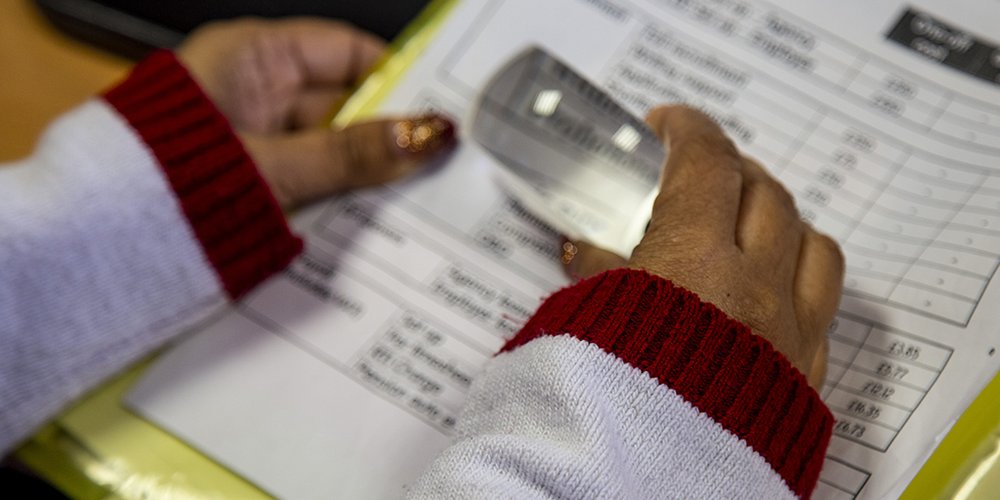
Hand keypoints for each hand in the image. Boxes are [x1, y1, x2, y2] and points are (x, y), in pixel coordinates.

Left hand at [177, 18, 455, 208]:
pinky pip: (312, 177)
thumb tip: (423, 134)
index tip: (440, 108)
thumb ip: (352, 153)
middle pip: (345, 104)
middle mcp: (255, 90)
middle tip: (436, 164)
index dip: (398, 77)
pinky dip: (339, 196)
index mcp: (252, 57)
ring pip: (332, 146)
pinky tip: (370, 215)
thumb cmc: (164, 186)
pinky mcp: (254, 178)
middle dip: (388, 136)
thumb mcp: (273, 167)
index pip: (347, 52)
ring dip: (366, 173)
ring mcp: (255, 135)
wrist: (98, 249)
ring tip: (409, 194)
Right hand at [564, 105, 843, 388]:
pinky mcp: (801, 385)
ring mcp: (788, 339)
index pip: (706, 163)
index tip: (670, 125)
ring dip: (782, 221)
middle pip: (766, 194)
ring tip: (750, 226)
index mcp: (692, 262)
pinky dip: (796, 282)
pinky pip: (821, 311)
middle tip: (701, 173)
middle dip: (732, 170)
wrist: (625, 495)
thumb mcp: (573, 325)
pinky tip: (766, 294)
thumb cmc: (593, 409)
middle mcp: (753, 291)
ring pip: (815, 247)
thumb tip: (586, 253)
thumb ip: (589, 277)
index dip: (688, 130)